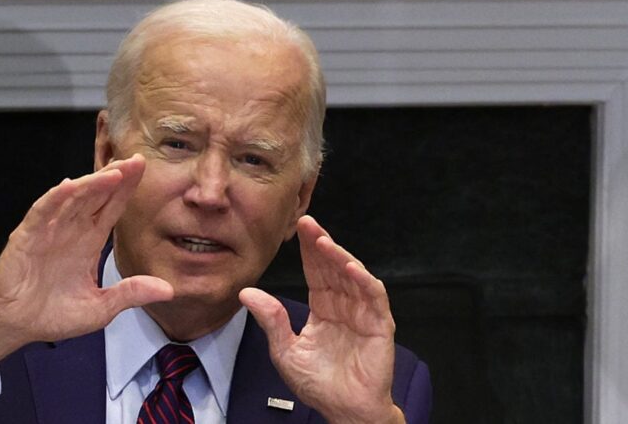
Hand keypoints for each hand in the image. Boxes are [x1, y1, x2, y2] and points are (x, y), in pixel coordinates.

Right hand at [0, 154, 173, 378]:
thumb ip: (131, 294)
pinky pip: (43, 212)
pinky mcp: (27, 237)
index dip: (126, 188)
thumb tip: (168, 290)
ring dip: (92, 184)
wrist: (15, 325)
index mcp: (89, 242)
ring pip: (73, 199)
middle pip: (96, 196)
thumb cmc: (52, 314)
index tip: (143, 168)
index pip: (111, 207)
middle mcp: (71, 230)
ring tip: (114, 173)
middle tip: (136, 160)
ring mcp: (49, 230)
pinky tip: (69, 186)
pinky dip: (55, 199)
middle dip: (115, 177)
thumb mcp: (101, 307)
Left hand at [240, 216, 403, 423]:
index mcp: (324, 309)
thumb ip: (270, 320)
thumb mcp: (285, 351)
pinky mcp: (380, 325)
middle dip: (321, 244)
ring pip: (353, 275)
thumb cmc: (319, 385)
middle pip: (334, 267)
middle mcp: (345, 306)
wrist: (344, 411)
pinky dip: (363, 280)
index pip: (316, 272)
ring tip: (324, 242)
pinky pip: (374, 296)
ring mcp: (364, 313)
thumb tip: (246, 293)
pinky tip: (350, 267)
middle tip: (308, 223)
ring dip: (340, 256)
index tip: (298, 228)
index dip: (308, 250)